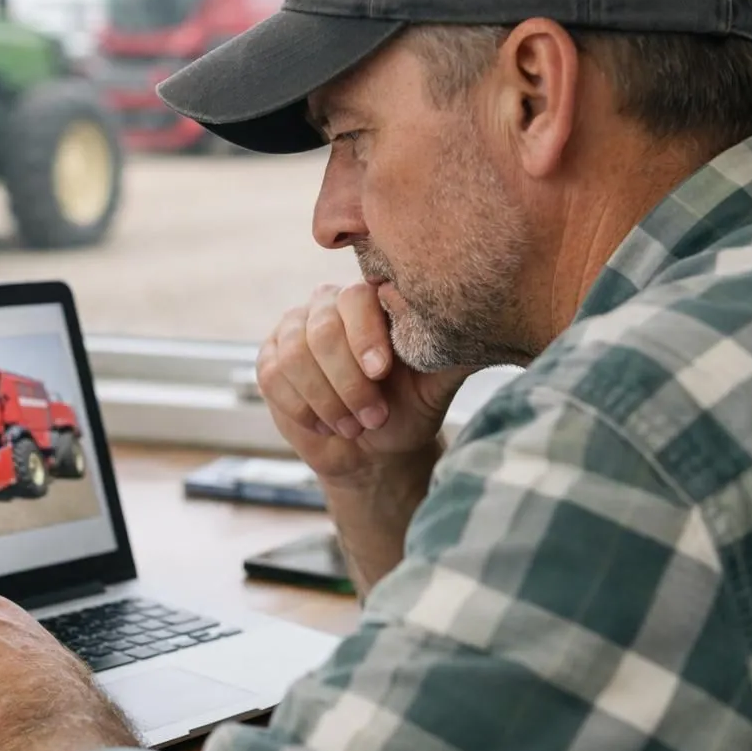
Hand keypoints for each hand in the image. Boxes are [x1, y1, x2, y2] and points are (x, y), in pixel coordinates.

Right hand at [257, 282, 472, 485]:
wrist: (373, 451)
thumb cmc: (408, 408)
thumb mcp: (435, 383)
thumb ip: (452, 352)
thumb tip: (482, 326)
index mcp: (369, 301)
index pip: (356, 300)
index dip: (365, 336)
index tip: (381, 373)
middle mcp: (326, 305)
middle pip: (321, 330)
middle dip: (347, 382)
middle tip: (373, 417)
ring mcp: (292, 330)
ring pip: (293, 356)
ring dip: (326, 400)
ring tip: (354, 426)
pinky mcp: (269, 361)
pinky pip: (273, 378)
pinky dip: (301, 408)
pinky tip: (326, 424)